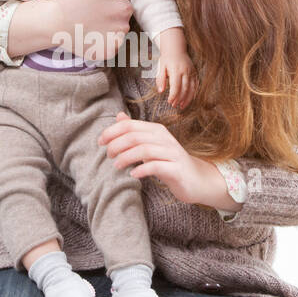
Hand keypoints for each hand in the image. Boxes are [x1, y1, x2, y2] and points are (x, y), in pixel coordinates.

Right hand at [52, 0, 132, 61]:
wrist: (56, 22)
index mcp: (124, 9)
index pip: (124, 5)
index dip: (112, 4)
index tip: (99, 4)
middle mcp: (124, 27)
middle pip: (121, 21)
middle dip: (111, 18)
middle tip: (93, 15)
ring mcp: (115, 43)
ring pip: (116, 35)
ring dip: (108, 31)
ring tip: (91, 26)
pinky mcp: (106, 54)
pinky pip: (109, 48)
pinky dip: (102, 44)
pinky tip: (90, 37)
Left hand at [98, 111, 226, 206]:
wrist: (197, 180)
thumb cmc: (170, 163)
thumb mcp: (152, 145)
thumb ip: (136, 131)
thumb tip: (118, 116)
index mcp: (157, 131)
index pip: (130, 126)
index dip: (112, 132)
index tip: (100, 142)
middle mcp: (165, 139)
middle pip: (135, 137)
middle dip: (116, 145)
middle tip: (108, 155)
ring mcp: (172, 154)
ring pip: (144, 150)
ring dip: (126, 157)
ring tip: (116, 165)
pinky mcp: (177, 169)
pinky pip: (156, 167)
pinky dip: (142, 169)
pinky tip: (133, 175)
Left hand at [150, 29, 194, 108]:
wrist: (176, 48)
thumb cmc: (167, 59)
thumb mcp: (160, 67)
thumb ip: (160, 79)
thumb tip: (160, 91)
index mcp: (176, 70)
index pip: (176, 86)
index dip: (173, 95)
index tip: (170, 101)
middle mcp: (185, 71)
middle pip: (184, 89)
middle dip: (179, 99)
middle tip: (174, 105)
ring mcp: (192, 72)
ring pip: (192, 88)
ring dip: (187, 98)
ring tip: (181, 106)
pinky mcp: (195, 73)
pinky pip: (196, 85)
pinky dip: (193, 93)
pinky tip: (189, 99)